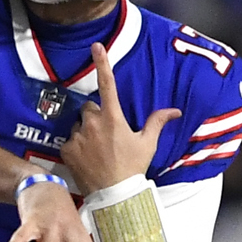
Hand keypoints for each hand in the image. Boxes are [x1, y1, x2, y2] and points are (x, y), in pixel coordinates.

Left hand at [60, 44, 179, 196]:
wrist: (114, 195)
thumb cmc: (132, 168)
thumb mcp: (147, 144)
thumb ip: (157, 122)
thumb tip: (175, 110)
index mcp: (114, 118)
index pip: (107, 84)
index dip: (103, 63)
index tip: (96, 46)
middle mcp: (93, 123)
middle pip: (90, 107)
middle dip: (96, 115)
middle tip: (107, 133)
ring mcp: (78, 136)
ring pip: (78, 123)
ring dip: (85, 130)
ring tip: (97, 148)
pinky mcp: (66, 149)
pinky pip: (69, 140)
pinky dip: (76, 145)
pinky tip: (87, 157)